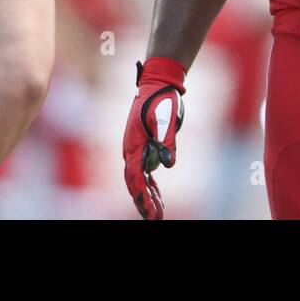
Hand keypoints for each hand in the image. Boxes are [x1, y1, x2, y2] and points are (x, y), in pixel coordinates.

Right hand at [122, 56, 186, 219]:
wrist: (157, 82)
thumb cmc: (162, 99)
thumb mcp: (167, 119)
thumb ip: (167, 141)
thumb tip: (168, 165)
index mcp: (134, 144)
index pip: (135, 176)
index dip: (142, 196)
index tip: (150, 212)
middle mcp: (131, 148)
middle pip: (134, 181)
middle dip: (143, 201)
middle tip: (154, 218)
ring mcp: (136, 146)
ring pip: (140, 177)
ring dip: (148, 195)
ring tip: (158, 212)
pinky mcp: (144, 144)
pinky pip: (145, 168)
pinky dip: (150, 182)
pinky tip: (156, 193)